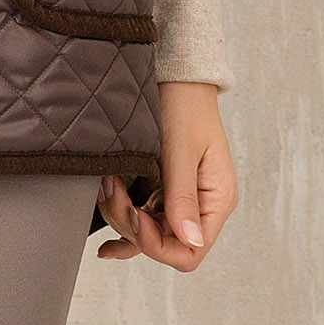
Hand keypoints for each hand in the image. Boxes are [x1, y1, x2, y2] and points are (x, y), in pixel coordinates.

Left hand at [96, 80, 236, 269]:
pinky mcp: (162, 188)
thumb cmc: (184, 105)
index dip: (159, 246)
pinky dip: (125, 224)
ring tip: (107, 186)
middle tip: (113, 191)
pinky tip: (107, 243)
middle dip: (133, 225)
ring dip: (122, 216)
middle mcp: (201, 205)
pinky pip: (144, 218)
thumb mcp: (181, 150)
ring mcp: (180, 198)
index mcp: (217, 199)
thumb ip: (182, 196)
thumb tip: (191, 240)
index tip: (135, 219)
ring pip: (149, 231)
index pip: (191, 249)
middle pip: (164, 242)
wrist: (175, 75)